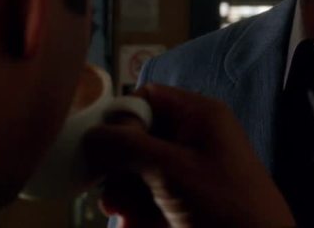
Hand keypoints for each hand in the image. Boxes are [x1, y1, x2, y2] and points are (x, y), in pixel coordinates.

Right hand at [82, 84, 294, 227]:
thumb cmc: (222, 202)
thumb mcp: (172, 169)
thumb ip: (127, 146)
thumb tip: (91, 134)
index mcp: (198, 116)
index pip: (148, 98)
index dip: (121, 118)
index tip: (100, 146)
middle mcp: (193, 137)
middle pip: (139, 138)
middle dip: (119, 166)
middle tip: (108, 192)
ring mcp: (191, 171)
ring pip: (141, 172)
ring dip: (125, 194)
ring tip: (122, 216)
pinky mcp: (188, 201)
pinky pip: (152, 198)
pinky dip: (138, 212)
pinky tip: (131, 226)